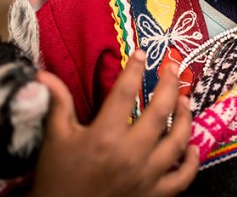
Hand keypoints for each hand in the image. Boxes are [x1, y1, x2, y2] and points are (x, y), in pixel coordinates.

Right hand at [31, 51, 198, 195]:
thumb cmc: (57, 178)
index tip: (142, 53)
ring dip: (185, 118)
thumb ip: (58, 104)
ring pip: (177, 141)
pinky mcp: (154, 195)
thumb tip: (44, 74)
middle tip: (174, 67)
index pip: (126, 93)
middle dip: (170, 85)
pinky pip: (182, 178)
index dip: (135, 69)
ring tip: (185, 100)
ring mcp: (146, 176)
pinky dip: (191, 162)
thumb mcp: (55, 139)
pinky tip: (192, 147)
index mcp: (104, 136)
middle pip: (161, 112)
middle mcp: (130, 154)